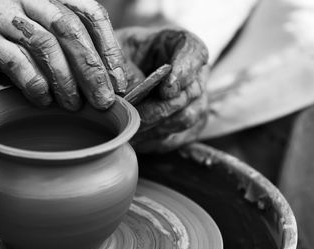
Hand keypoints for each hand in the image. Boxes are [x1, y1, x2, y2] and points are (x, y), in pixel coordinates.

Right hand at [0, 0, 126, 109]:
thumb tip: (109, 86)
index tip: (119, 83)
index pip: (91, 14)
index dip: (110, 49)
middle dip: (92, 69)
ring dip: (65, 80)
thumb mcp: (45, 45)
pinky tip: (43, 100)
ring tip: (74, 105)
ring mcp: (3, 14)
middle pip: (71, 29)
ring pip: (45, 43)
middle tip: (104, 100)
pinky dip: (35, 84)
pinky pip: (16, 60)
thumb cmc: (8, 47)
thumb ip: (71, 55)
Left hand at [116, 27, 208, 152]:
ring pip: (186, 118)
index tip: (166, 88)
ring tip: (129, 129)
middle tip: (133, 116)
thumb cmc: (123, 54)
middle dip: (160, 108)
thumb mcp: (117, 50)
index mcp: (181, 44)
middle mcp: (195, 73)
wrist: (126, 69)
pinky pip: (177, 138)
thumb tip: (125, 94)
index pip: (194, 54)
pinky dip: (155, 140)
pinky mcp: (188, 126)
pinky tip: (135, 138)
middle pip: (191, 93)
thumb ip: (122, 65)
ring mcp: (195, 101)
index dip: (184, 72)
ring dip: (156, 126)